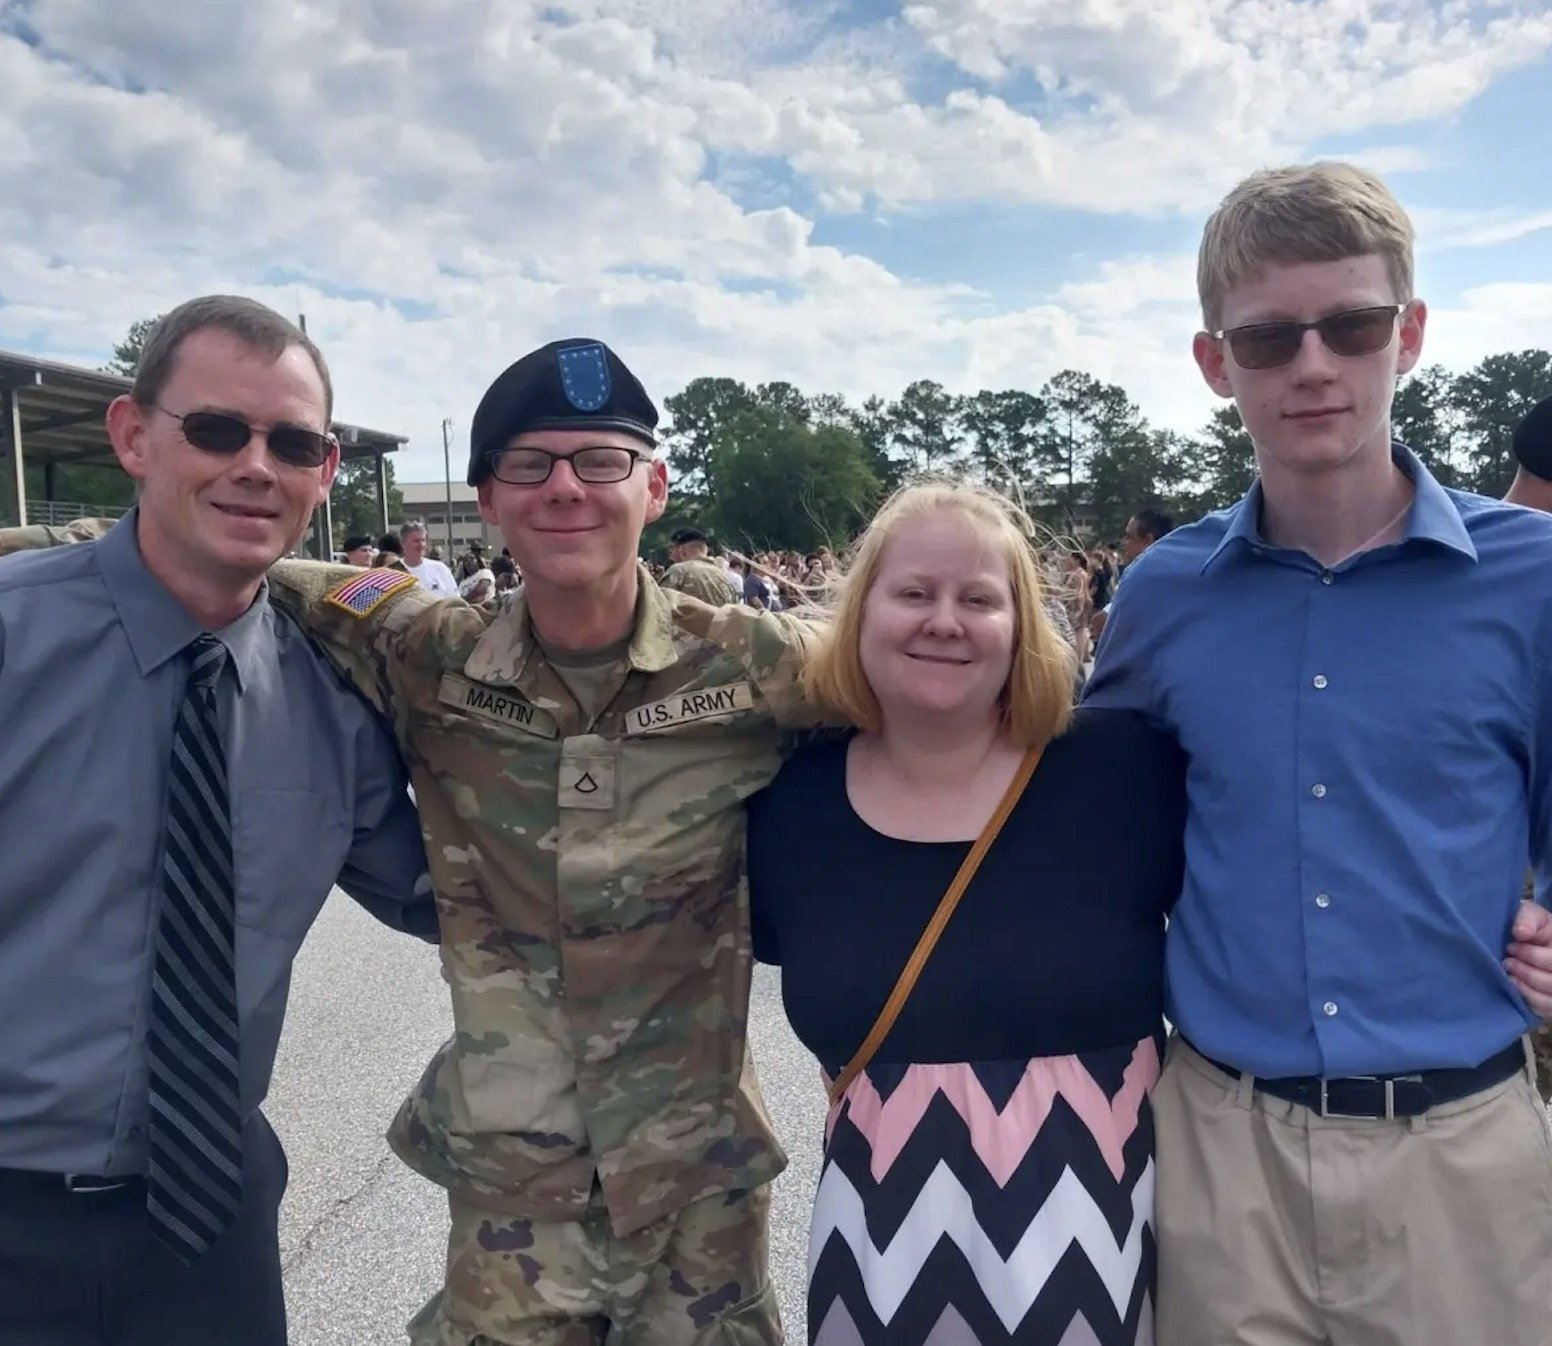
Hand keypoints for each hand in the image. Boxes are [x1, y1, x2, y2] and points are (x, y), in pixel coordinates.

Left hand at [1505, 900, 1551, 1019]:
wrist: (1526, 938)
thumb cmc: (1531, 925)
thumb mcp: (1532, 915)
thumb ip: (1528, 919)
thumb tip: (1520, 933)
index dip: (1531, 955)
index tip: (1511, 947)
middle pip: (1551, 982)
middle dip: (1526, 971)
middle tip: (1507, 962)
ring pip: (1548, 998)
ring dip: (1525, 986)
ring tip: (1509, 973)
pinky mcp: (1551, 1003)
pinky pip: (1544, 1008)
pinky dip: (1527, 997)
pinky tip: (1514, 985)